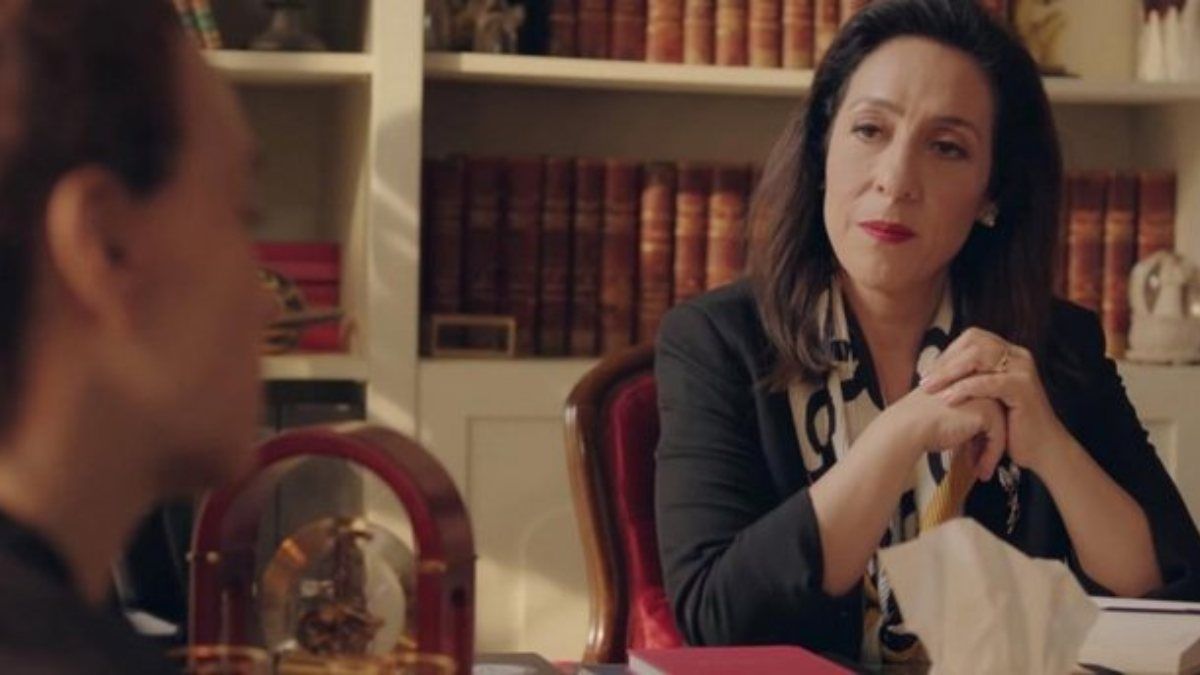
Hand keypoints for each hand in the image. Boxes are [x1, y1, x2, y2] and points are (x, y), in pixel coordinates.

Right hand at [888, 387, 1006, 480]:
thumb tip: (972, 433)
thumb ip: (958, 413)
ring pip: (1000, 426)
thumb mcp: (941, 411)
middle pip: (994, 415)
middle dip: (988, 442)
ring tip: (982, 472)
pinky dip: (991, 456)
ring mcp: (984, 394)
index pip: (982, 404)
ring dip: (992, 452)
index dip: (979, 431)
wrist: (908, 427)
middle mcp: (976, 381)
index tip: (973, 452)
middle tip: (981, 464)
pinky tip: (981, 471)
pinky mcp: (987, 410)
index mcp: (963, 377)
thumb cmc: (916, 422)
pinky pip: (998, 436)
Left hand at [919, 327, 1071, 472]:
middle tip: (924, 381)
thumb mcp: (988, 396)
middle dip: (945, 361)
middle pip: (974, 342)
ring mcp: (1023, 369)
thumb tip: (936, 369)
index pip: (973, 338)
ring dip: (950, 372)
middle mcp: (1018, 355)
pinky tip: (947, 400)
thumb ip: (971, 378)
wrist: (1041, 449)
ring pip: (979, 358)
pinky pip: (988, 381)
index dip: (948, 353)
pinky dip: (965, 389)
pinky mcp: (1023, 387)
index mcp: (1010, 353)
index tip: (928, 373)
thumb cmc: (1011, 425)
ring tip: (930, 389)